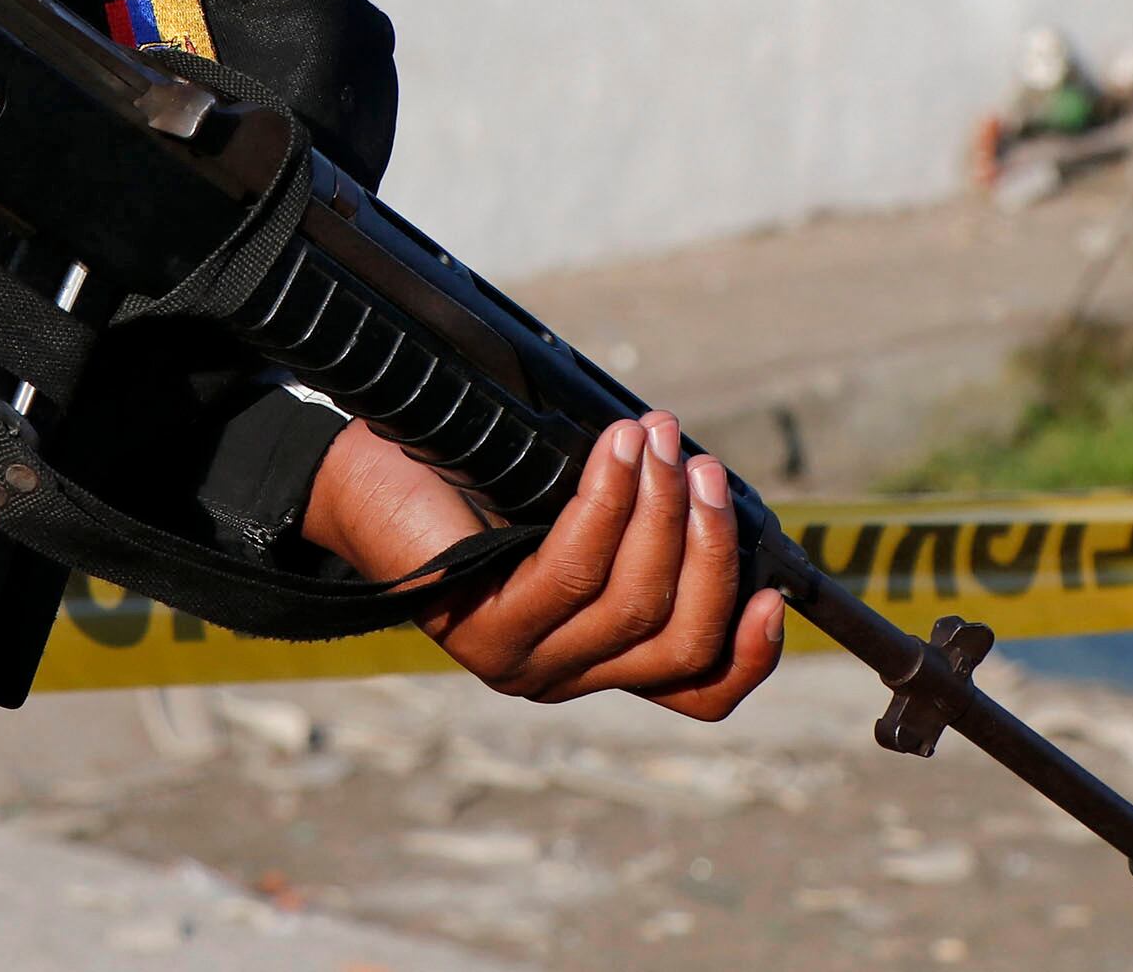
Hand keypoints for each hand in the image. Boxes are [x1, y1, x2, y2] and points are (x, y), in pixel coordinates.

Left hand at [300, 410, 784, 718]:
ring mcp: (520, 661)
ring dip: (662, 511)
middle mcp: (563, 677)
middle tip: (705, 468)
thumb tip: (716, 496)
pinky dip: (609, 501)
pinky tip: (618, 451)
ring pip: (632, 604)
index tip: (772, 590)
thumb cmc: (472, 484)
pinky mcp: (481, 627)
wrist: (360, 479)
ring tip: (661, 439)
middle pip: (677, 643)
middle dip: (710, 550)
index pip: (695, 692)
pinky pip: (571, 568)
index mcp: (595, 661)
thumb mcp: (573, 511)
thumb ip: (638, 527)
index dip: (749, 654)